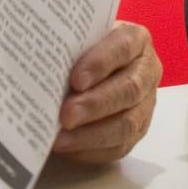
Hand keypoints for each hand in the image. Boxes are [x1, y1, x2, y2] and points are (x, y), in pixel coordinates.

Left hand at [52, 21, 160, 163]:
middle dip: (95, 104)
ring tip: (61, 139)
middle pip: (128, 89)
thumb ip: (66, 48)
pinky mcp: (137, 131)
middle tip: (65, 115)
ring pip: (127, 123)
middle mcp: (146, 70)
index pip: (122, 47)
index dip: (100, 63)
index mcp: (135, 39)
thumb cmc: (80, 50)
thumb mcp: (76, 41)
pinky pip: (119, 146)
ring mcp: (145, 103)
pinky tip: (68, 148)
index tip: (75, 80)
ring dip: (92, 134)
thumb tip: (41, 66)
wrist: (89, 70)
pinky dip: (91, 149)